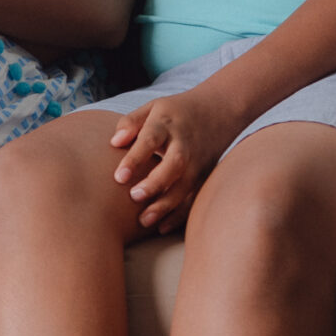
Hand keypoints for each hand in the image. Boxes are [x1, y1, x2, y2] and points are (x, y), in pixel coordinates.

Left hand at [109, 87, 244, 230]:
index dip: (134, 159)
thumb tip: (115, 142)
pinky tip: (162, 227)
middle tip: (134, 197)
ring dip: (166, 205)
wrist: (220, 109)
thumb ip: (131, 122)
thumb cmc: (175, 111)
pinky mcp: (206, 175)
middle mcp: (185, 144)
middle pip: (173, 165)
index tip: (118, 177)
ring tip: (144, 220)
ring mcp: (198, 161)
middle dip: (155, 183)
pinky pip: (194, 197)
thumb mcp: (153, 107)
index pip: (149, 141)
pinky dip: (180, 213)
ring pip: (185, 186)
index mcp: (166, 124)